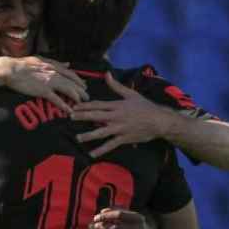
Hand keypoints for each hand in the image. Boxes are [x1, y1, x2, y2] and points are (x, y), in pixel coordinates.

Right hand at [3, 56, 88, 113]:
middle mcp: (54, 73)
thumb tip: (68, 64)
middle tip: (87, 96)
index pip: (70, 73)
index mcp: (53, 65)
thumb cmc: (22, 64)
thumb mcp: (41, 60)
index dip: (79, 80)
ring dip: (77, 96)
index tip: (84, 85)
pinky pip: (57, 99)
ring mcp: (49, 82)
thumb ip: (55, 63)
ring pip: (68, 89)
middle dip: (81, 90)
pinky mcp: (43, 90)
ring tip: (82, 103)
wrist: (11, 69)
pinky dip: (64, 105)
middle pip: (72, 82)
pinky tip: (69, 110)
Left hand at [71, 72, 186, 157]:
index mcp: (117, 105)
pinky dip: (101, 150)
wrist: (159, 120)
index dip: (85, 105)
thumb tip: (107, 74)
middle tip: (70, 117)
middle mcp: (116, 116)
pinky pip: (110, 145)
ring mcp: (119, 128)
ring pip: (101, 132)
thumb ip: (116, 86)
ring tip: (78, 137)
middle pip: (96, 116)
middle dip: (82, 117)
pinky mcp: (124, 138)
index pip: (98, 105)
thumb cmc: (145, 107)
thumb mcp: (131, 94)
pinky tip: (92, 154)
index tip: (74, 106)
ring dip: (89, 135)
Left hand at [89, 208, 155, 228]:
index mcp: (139, 218)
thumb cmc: (129, 225)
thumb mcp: (125, 216)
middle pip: (118, 227)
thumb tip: (102, 212)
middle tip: (93, 227)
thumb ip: (113, 211)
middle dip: (103, 226)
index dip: (106, 216)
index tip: (96, 218)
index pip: (119, 214)